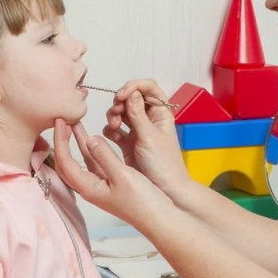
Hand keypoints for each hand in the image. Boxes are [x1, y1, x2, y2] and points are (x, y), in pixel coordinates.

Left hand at [53, 119, 172, 224]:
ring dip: (79, 142)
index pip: (65, 162)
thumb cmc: (142, 202)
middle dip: (65, 141)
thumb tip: (90, 139)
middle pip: (70, 162)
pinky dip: (94, 149)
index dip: (60, 141)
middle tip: (63, 121)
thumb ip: (105, 156)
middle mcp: (92, 188)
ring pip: (84, 161)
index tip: (60, 122)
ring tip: (76, 124)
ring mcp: (102, 186)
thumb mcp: (122, 175)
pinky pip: (98, 163)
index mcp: (89, 188)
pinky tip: (96, 139)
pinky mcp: (113, 183)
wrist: (160, 218)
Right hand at [103, 80, 191, 194]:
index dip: (134, 87)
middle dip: (120, 102)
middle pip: (131, 99)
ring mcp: (139, 131)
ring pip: (121, 113)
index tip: (122, 95)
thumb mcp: (150, 137)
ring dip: (114, 116)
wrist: (166, 191)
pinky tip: (112, 136)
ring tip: (114, 126)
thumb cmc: (164, 166)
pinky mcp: (128, 143)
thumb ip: (138, 115)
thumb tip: (131, 92)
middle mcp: (150, 120)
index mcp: (161, 114)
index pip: (148, 88)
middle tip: (116, 112)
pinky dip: (110, 130)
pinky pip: (115, 131)